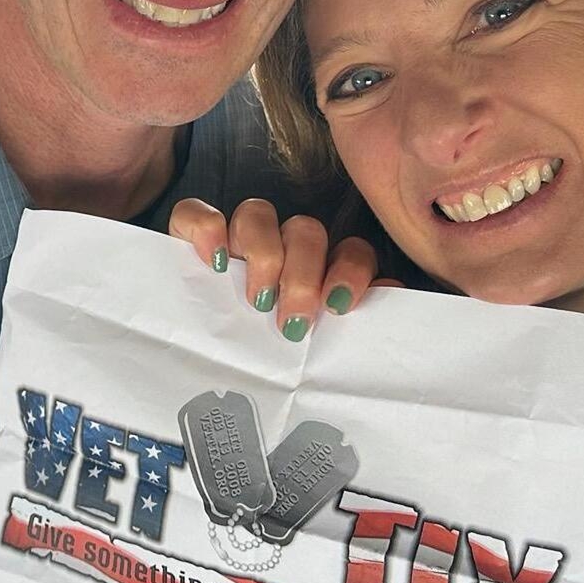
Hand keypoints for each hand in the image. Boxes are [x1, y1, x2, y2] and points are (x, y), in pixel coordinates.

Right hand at [169, 198, 387, 341]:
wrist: (202, 370)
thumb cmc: (269, 362)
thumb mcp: (317, 351)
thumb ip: (357, 326)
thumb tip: (390, 299)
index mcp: (319, 273)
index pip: (350, 251)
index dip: (350, 271)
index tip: (337, 305)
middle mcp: (283, 248)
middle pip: (304, 230)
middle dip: (302, 273)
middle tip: (291, 318)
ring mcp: (238, 240)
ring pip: (258, 213)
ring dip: (263, 252)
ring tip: (256, 299)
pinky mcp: (193, 236)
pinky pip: (196, 212)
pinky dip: (206, 228)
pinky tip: (214, 261)